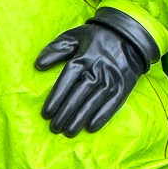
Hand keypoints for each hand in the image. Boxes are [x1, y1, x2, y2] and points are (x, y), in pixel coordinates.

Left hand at [36, 6, 159, 136]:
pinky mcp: (123, 87)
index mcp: (82, 58)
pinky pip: (112, 105)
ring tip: (68, 132)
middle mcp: (96, 70)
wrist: (129, 36)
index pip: (66, 81)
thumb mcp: (74, 37)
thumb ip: (55, 49)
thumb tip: (38, 65)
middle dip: (65, 114)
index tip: (46, 114)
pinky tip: (90, 128)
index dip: (55, 99)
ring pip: (92, 103)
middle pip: (78, 95)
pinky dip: (101, 117)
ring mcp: (110, 80)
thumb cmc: (96, 38)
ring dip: (80, 119)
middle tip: (55, 128)